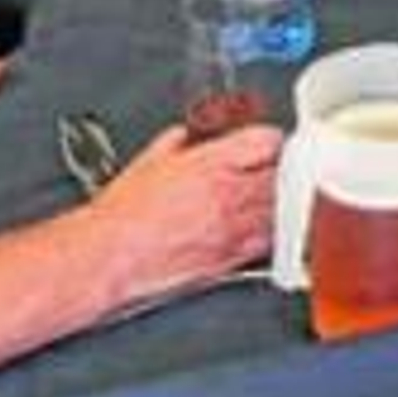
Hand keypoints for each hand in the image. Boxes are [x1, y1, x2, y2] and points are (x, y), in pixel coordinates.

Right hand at [92, 125, 282, 303]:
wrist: (114, 255)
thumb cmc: (125, 213)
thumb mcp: (150, 157)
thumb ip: (179, 140)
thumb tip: (189, 136)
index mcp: (210, 164)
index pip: (266, 141)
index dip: (271, 137)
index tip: (269, 140)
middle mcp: (228, 196)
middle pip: (282, 176)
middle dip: (282, 168)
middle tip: (276, 165)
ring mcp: (233, 231)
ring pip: (283, 211)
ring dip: (283, 201)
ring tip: (275, 195)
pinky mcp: (232, 260)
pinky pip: (271, 244)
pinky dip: (274, 233)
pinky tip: (267, 226)